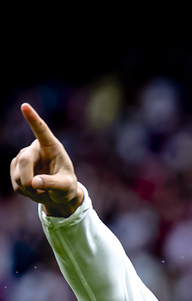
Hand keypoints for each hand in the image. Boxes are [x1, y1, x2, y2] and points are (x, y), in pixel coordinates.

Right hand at [10, 103, 82, 217]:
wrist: (59, 195)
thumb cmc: (66, 187)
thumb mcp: (66, 187)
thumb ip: (53, 183)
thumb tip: (34, 183)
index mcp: (51, 146)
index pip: (41, 130)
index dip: (33, 119)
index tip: (25, 106)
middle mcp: (36, 149)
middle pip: (24, 160)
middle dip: (28, 180)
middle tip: (37, 192)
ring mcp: (24, 158)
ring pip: (18, 175)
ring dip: (29, 190)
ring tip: (43, 192)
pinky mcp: (16, 169)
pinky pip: (16, 184)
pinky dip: (25, 192)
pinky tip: (34, 191)